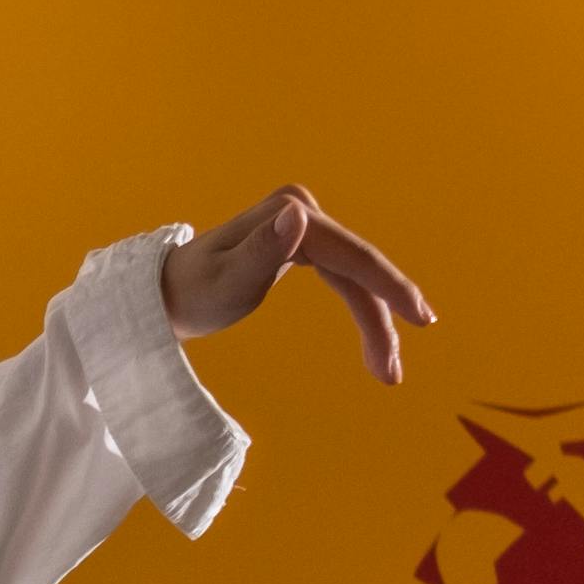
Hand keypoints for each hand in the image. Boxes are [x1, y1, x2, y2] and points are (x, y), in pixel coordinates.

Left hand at [161, 187, 435, 381]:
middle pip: (358, 267)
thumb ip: (261, 251)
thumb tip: (296, 215)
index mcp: (289, 213)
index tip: (419, 319)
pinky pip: (342, 278)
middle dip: (384, 317)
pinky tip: (376, 338)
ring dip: (376, 321)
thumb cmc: (191, 293)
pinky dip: (361, 308)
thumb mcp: (225, 283)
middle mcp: (299, 211)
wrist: (165, 294)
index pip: (350, 254)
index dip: (388, 287)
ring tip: (387, 372)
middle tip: (394, 372)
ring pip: (354, 276)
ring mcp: (301, 227)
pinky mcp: (300, 245)